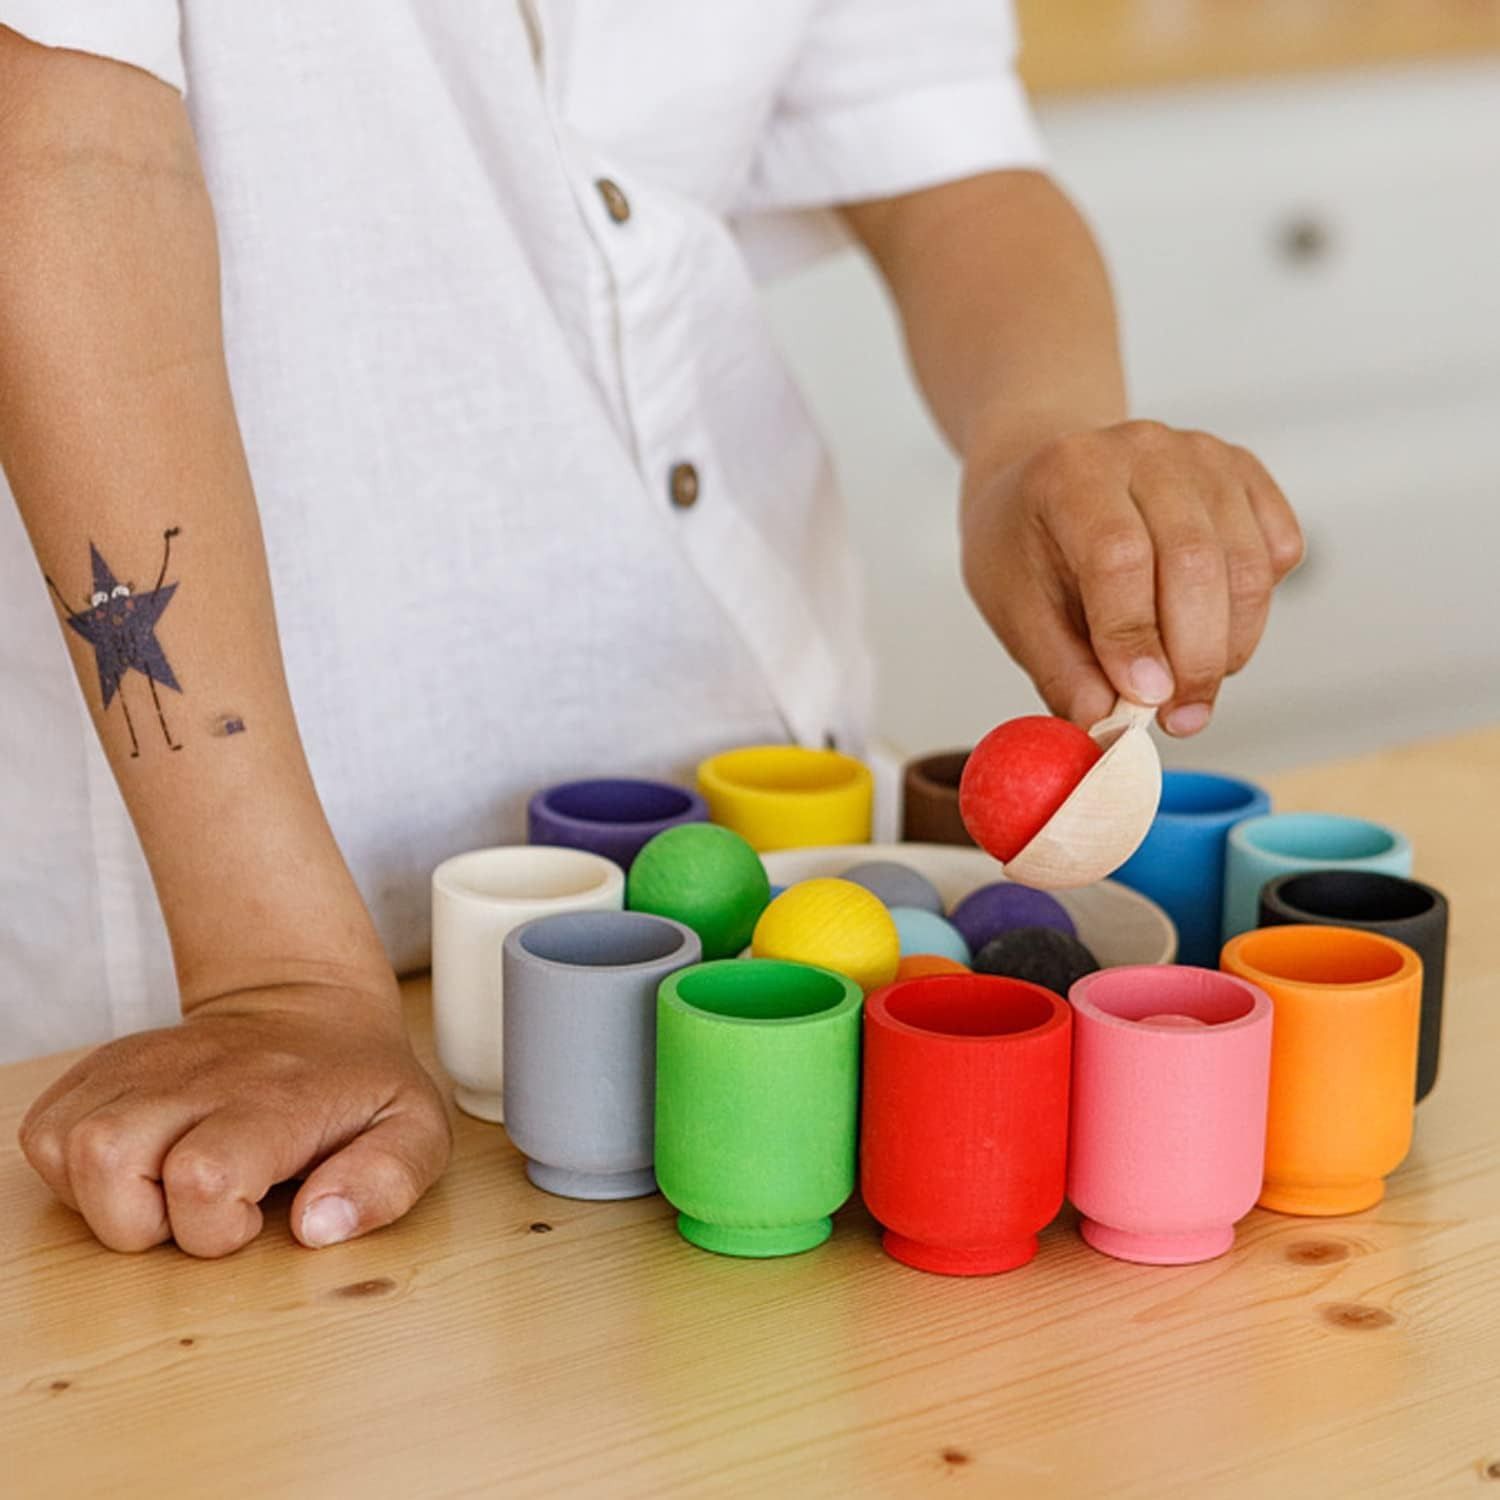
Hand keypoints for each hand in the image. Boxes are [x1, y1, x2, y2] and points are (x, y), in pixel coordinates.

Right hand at [18, 985, 451, 1257]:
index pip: (202, 1175)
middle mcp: (198, 1077)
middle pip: (111, 1162)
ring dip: (107, 1197)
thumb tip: (316, 1228)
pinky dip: (74, 1166)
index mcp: (275, 1099)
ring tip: (169, 1187)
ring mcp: (145, 1066)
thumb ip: (387, 1182)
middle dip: (147, 1221)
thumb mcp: (416, 1128)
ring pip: (68, 1146)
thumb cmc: (360, 1081)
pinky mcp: (105, 1067)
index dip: (217, 1226)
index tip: (258, 1215)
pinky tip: (140, 1163)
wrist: (311, 1004)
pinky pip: (46, 1130)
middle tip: (207, 1205)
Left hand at [961, 420, 1303, 734]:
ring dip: (1230, 644)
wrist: (1047, 476)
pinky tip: (1212, 629)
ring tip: (1193, 689)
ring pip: (1247, 564)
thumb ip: (1061, 670)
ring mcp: (1203, 455)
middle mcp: (1143, 450)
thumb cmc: (1026, 540)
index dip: (1135, 636)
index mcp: (1072, 473)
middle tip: (1180, 719)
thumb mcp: (1015, 607)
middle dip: (1194, 658)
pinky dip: (1257, 608)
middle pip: (1194, 560)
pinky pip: (1278, 550)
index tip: (1142, 701)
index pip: (1119, 555)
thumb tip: (1107, 726)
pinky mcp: (1244, 474)